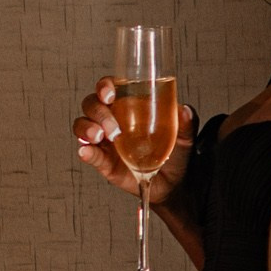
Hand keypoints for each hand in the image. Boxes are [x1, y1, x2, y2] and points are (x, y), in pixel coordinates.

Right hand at [73, 77, 194, 199]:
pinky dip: (85, 151)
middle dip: (98, 112)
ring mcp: (105, 140)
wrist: (174, 185)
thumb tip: (185, 110)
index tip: (110, 93)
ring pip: (83, 125)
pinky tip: (87, 151)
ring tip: (101, 137)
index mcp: (130, 107)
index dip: (104, 86)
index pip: (109, 88)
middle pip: (92, 105)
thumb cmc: (175, 154)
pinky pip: (87, 152)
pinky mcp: (102, 161)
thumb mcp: (185, 137)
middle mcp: (112, 119)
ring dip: (87, 128)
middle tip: (114, 127)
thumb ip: (187, 123)